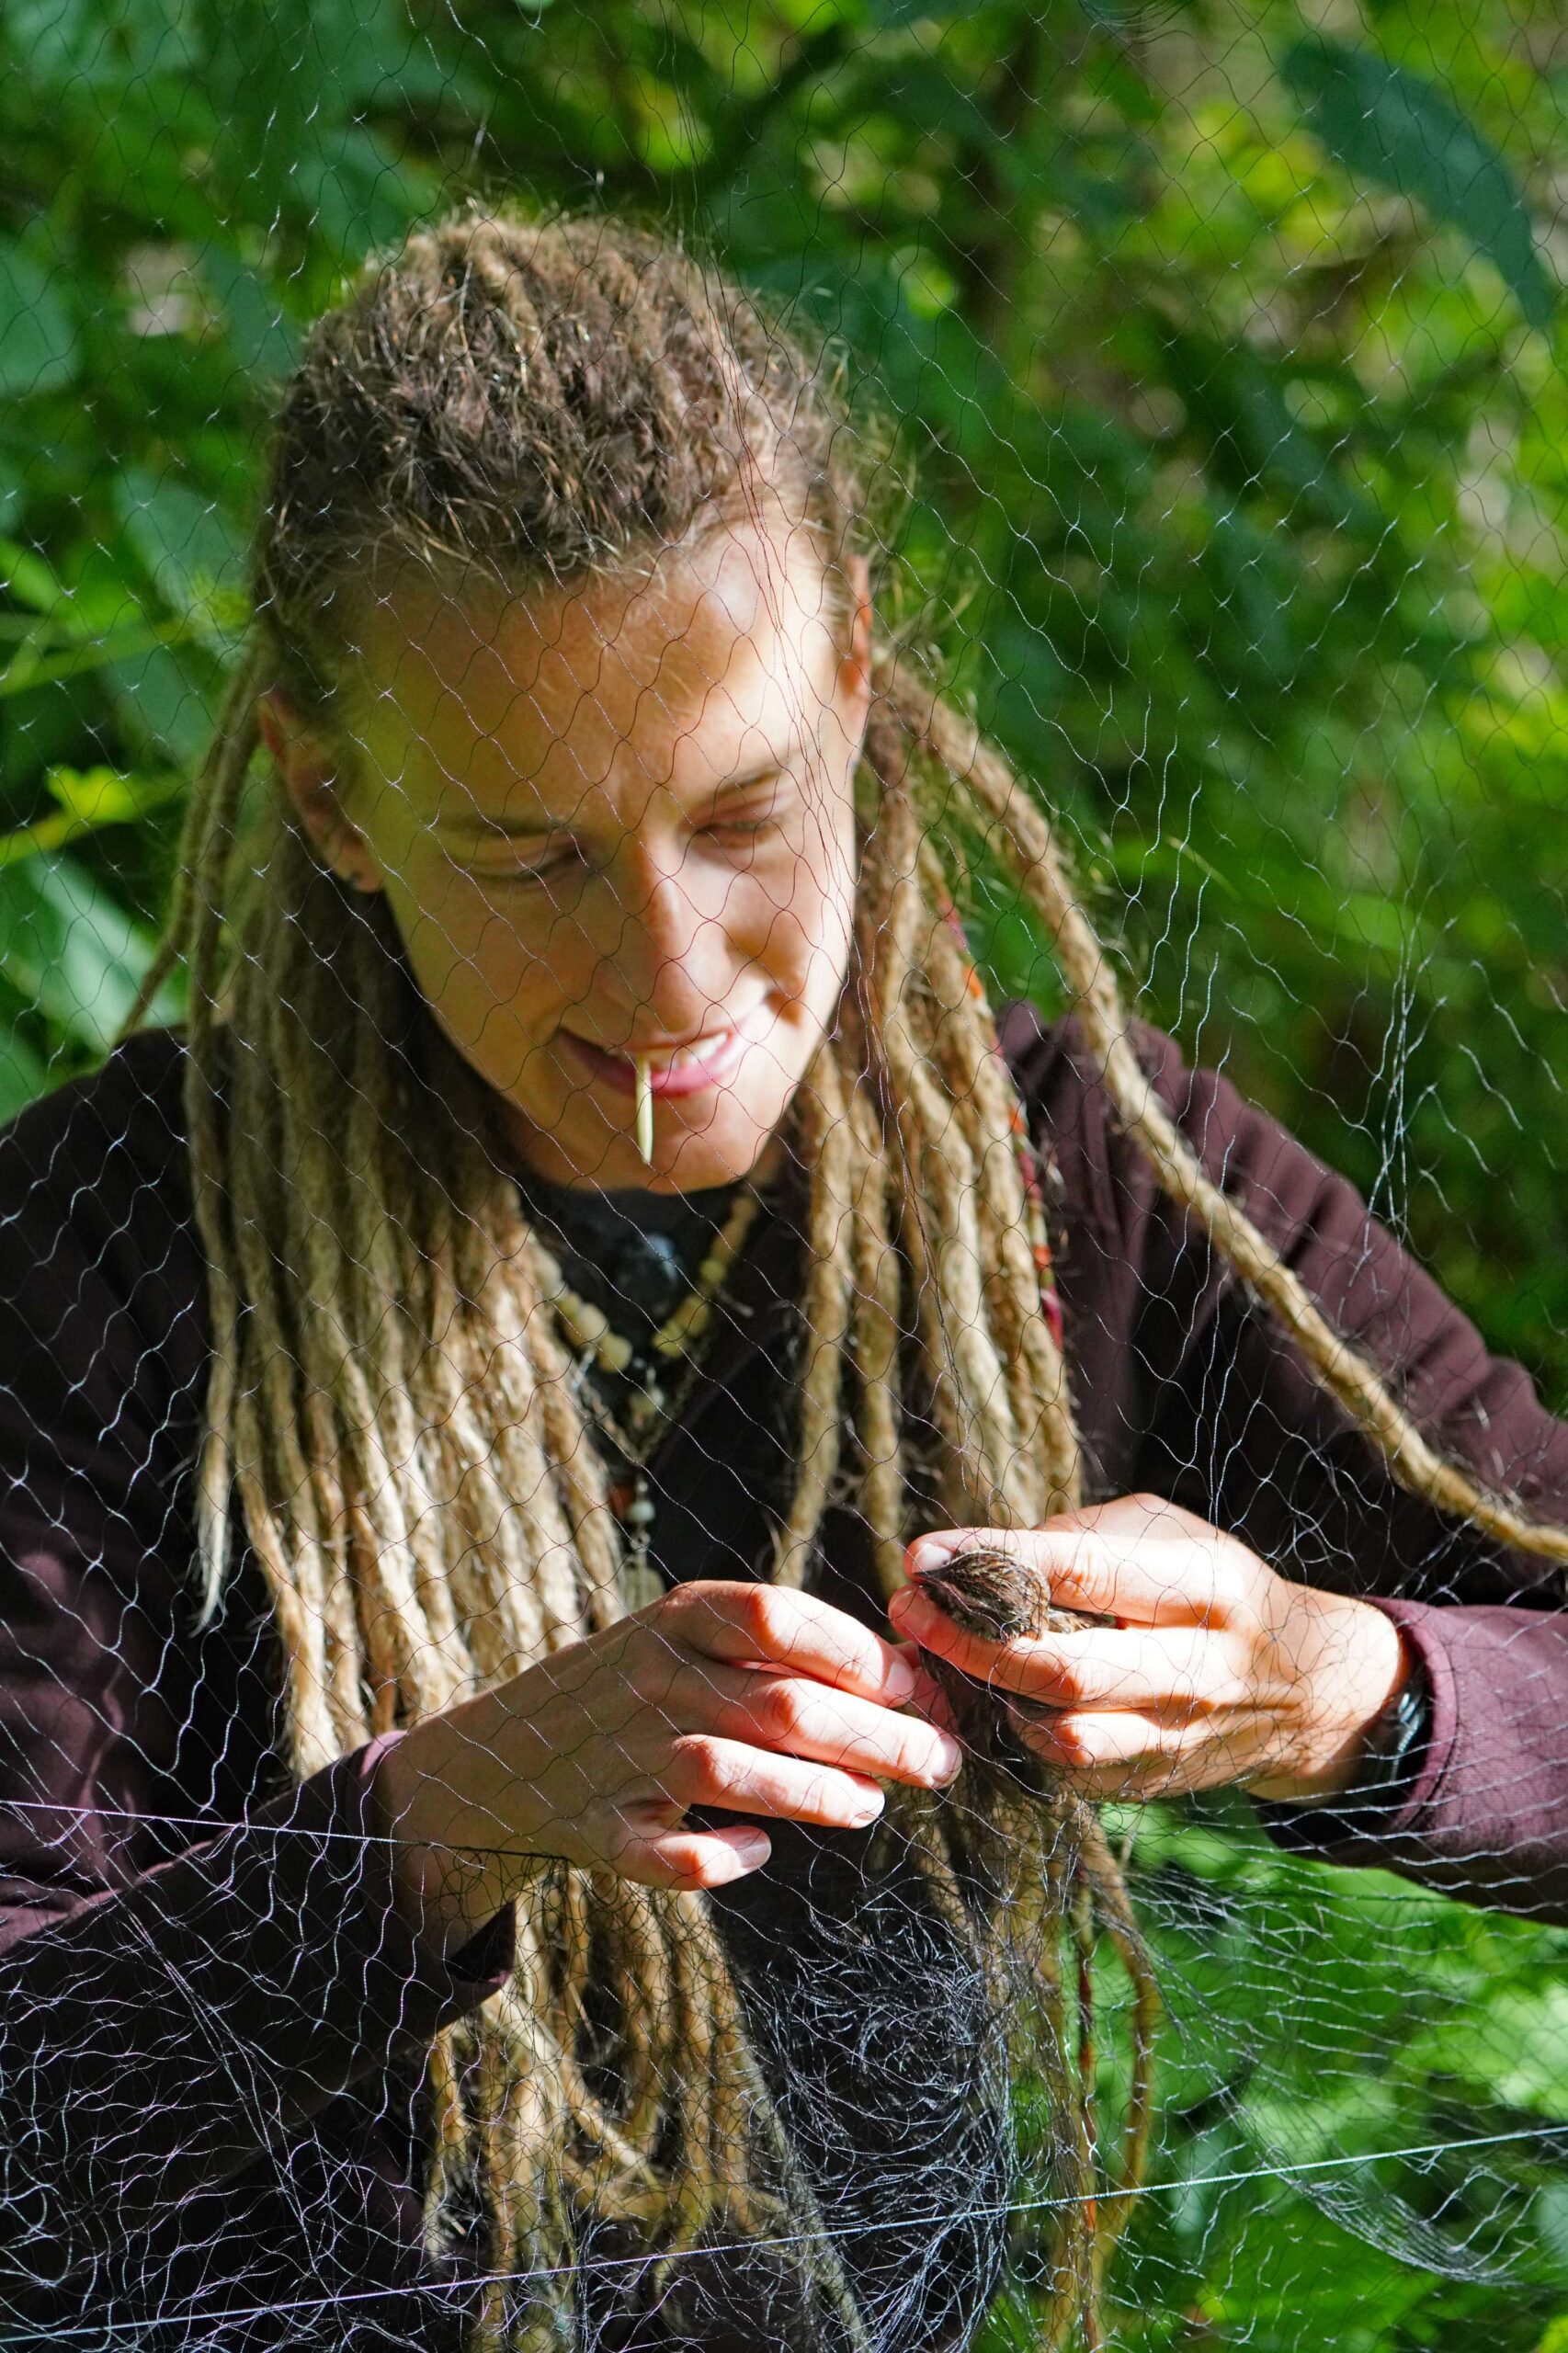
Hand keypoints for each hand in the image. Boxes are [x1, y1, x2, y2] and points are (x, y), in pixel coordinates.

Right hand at [373, 1580, 961, 1955]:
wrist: (506, 1752)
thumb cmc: (645, 1686)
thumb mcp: (695, 1637)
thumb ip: (788, 1650)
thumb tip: (916, 1675)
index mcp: (679, 1617)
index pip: (778, 1617)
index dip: (858, 1652)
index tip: (916, 1685)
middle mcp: (650, 1679)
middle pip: (779, 1704)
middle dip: (877, 1737)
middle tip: (941, 1762)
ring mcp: (620, 1757)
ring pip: (727, 1772)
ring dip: (815, 1793)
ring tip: (869, 1805)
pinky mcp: (600, 1832)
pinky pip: (664, 1855)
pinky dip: (718, 1856)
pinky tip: (759, 1849)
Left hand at [886, 1494, 1407, 1805]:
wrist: (1305, 1688)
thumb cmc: (1210, 1587)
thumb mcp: (1168, 1533)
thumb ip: (1082, 1539)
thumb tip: (983, 1559)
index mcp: (1206, 1585)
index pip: (1084, 1572)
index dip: (994, 1563)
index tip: (922, 1554)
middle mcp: (1198, 1668)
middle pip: (1063, 1669)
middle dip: (969, 1642)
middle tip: (908, 1610)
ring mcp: (1178, 1737)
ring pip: (1063, 1734)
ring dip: (988, 1697)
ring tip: (941, 1660)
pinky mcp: (1156, 1785)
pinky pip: (1069, 1771)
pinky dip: (1019, 1736)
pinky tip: (990, 1700)